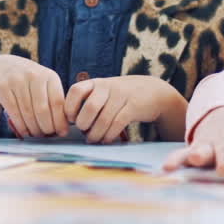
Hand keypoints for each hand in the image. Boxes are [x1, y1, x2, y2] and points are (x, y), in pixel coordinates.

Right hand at [0, 54, 67, 137]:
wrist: (2, 68)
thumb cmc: (29, 83)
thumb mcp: (44, 85)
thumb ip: (54, 102)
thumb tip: (63, 129)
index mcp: (49, 76)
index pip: (57, 102)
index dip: (60, 121)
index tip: (61, 132)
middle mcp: (34, 75)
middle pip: (42, 110)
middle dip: (46, 128)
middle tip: (46, 135)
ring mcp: (17, 80)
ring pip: (28, 113)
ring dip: (33, 129)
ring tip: (36, 134)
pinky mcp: (3, 87)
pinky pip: (14, 112)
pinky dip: (21, 126)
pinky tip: (25, 131)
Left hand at [64, 75, 184, 142]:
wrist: (153, 91)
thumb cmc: (122, 96)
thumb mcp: (105, 91)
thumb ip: (89, 101)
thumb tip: (71, 122)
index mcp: (96, 83)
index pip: (76, 91)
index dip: (69, 107)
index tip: (71, 119)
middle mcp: (108, 87)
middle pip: (89, 108)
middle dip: (84, 124)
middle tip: (84, 132)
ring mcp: (121, 96)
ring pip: (104, 119)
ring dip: (96, 134)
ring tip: (93, 140)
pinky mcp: (134, 107)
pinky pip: (117, 124)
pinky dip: (109, 135)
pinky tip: (106, 140)